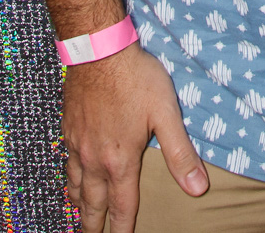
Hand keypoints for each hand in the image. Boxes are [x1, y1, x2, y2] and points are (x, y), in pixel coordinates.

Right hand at [61, 46, 207, 232]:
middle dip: (93, 226)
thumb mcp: (166, 115)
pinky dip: (68, 181)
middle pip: (93, 204)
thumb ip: (181, 154)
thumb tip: (197, 188)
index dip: (122, 230)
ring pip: (75, 186)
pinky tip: (71, 179)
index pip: (122, 207)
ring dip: (79, 206)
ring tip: (80, 217)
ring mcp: (77, 144)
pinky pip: (66, 165)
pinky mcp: (68, 129)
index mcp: (119, 162)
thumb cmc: (135, 79)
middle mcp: (94, 159)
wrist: (98, 50)